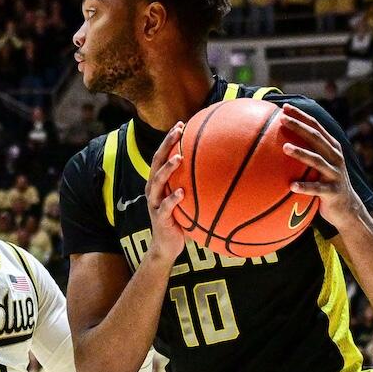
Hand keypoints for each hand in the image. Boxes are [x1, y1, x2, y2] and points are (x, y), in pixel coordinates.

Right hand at [142, 121, 187, 264]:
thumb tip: (219, 172)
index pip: (161, 156)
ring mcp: (155, 204)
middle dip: (166, 145)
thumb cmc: (180, 221)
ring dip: (168, 169)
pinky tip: (182, 193)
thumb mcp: (186, 201)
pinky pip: (166, 207)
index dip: (169, 140)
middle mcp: (154, 190)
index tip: (180, 124)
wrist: (166, 247)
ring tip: (179, 158)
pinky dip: (173, 199)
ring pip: (158, 182)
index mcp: (159, 183)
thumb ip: (194, 186)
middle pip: (157, 162)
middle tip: (178, 131)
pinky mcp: (160, 218)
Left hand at [278, 104, 363, 228]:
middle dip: (299, 126)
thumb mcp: (321, 166)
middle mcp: (335, 157)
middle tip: (282, 119)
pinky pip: (317, 189)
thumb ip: (308, 153)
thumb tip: (278, 143)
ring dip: (301, 153)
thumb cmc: (326, 184)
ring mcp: (335, 174)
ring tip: (285, 148)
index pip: (316, 126)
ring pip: (317, 161)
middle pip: (316, 138)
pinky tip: (291, 186)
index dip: (301, 116)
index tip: (285, 107)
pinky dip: (305, 187)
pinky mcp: (333, 192)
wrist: (347, 209)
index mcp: (331, 148)